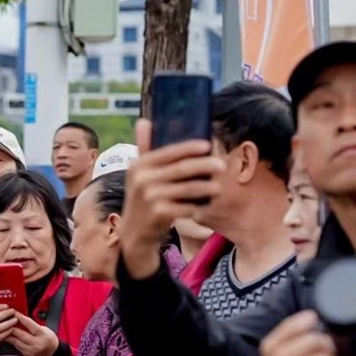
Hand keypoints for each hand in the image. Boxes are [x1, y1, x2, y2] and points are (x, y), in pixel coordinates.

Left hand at [5, 314, 60, 355]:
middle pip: (20, 334)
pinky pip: (15, 346)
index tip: (13, 312)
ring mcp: (30, 351)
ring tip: (1, 328)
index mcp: (42, 334)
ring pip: (15, 341)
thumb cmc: (48, 339)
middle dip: (10, 326)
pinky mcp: (25, 355)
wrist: (54, 353)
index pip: (29, 324)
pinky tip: (5, 336)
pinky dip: (10, 340)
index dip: (20, 317)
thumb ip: (32, 325)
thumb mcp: (44, 329)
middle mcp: (36, 344)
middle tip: (3, 320)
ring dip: (7, 334)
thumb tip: (19, 318)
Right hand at [119, 119, 223, 278]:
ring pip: (188, 188)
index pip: (169, 151)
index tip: (208, 145)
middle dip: (205, 165)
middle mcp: (142, 179)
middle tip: (222, 165)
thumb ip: (144, 148)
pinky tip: (203, 207)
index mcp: (139, 165)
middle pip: (182, 169)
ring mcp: (150, 197)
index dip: (190, 147)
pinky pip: (186, 207)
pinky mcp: (159, 213)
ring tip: (218, 187)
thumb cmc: (142, 199)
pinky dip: (197, 207)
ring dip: (206, 187)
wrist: (134, 233)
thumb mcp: (139, 174)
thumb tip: (144, 121)